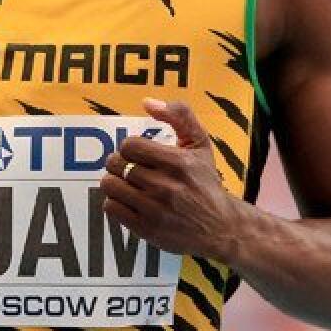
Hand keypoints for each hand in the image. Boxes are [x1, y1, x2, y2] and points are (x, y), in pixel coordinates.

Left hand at [100, 98, 242, 258]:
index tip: (138, 153)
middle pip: (117, 164)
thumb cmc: (206, 182)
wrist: (220, 227)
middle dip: (119, 163)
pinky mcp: (146, 229)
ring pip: (110, 186)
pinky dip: (114, 202)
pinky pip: (111, 208)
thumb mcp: (200, 144)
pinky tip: (128, 200)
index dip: (130, 147)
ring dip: (114, 181)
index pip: (130, 146)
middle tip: (129, 167)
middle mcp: (165, 186)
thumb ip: (179, 115)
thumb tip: (146, 102)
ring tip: (126, 183)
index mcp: (178, 162)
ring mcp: (154, 209)